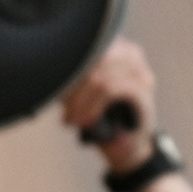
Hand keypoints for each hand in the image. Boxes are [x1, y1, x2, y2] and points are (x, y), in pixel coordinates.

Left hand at [60, 38, 159, 165]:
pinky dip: (93, 107)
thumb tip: (49, 72)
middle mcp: (131, 54)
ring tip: (71, 120)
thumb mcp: (81, 93)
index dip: (69, 66)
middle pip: (92, 59)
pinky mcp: (143, 92)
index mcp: (116, 47)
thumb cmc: (102, 116)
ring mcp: (140, 72)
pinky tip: (85, 121)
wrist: (127, 145)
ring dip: (80, 101)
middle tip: (64, 110)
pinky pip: (112, 90)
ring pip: (100, 77)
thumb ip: (71, 78)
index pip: (87, 46)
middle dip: (73, 86)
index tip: (56, 90)